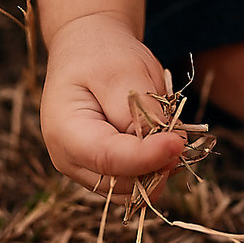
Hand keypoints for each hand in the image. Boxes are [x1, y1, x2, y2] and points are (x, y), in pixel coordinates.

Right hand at [39, 11, 185, 196]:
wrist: (88, 52)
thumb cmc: (101, 54)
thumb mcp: (122, 69)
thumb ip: (140, 108)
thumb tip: (168, 146)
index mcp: (65, 131)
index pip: (108, 159)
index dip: (147, 156)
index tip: (178, 143)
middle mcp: (70, 160)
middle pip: (122, 182)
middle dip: (156, 162)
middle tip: (177, 129)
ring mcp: (87, 171)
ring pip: (134, 190)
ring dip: (159, 167)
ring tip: (165, 128)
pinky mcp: (106, 174)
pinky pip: (138, 185)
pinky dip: (156, 168)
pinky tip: (161, 140)